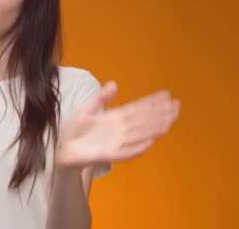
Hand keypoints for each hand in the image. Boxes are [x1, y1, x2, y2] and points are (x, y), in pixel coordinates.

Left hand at [56, 81, 180, 168]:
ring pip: (140, 133)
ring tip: (171, 119)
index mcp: (114, 118)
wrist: (61, 148)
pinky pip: (128, 151)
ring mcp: (116, 142)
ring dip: (155, 127)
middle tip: (176, 105)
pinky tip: (151, 141)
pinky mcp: (110, 154)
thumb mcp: (87, 110)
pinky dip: (139, 146)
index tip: (166, 95)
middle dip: (160, 113)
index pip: (137, 108)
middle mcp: (119, 130)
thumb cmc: (74, 130)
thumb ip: (101, 99)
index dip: (151, 102)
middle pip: (143, 120)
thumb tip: (114, 84)